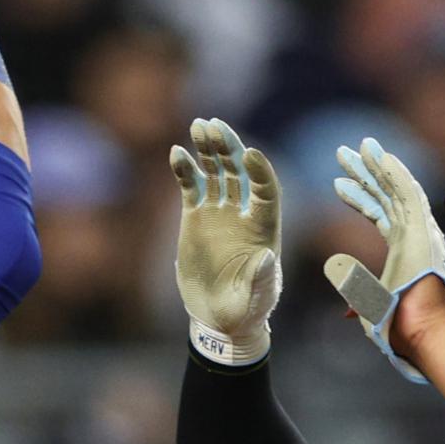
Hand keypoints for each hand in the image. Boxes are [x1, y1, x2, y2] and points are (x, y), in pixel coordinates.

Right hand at [170, 118, 280, 364]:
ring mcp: (219, 214)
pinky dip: (184, 169)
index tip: (251, 153)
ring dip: (208, 149)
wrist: (220, 318)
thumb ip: (261, 279)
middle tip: (215, 125)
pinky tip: (177, 152)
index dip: (261, 172)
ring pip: (216, 173)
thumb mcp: (256, 299)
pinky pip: (191, 187)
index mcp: (264, 229)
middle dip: (229, 148)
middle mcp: (243, 215)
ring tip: (198, 125)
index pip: (267, 192)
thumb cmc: (245, 310)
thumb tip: (266, 257)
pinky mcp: (196, 218)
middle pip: (239, 173)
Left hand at [327, 137, 444, 381]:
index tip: (337, 184)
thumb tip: (340, 295)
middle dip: (365, 173)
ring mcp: (421, 231)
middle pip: (387, 195)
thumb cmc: (398, 323)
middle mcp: (415, 235)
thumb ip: (356, 291)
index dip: (359, 197)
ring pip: (397, 189)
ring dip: (378, 165)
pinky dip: (396, 174)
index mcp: (404, 250)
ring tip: (361, 144)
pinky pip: (409, 194)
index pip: (379, 214)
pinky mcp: (423, 230)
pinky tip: (382, 156)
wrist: (419, 330)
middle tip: (344, 153)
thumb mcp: (368, 302)